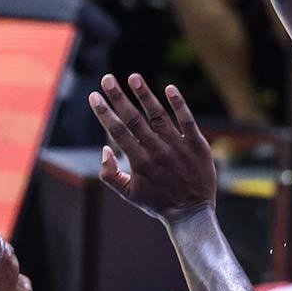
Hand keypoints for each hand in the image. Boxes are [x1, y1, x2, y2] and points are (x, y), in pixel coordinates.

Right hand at [92, 73, 216, 220]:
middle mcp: (157, 151)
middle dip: (119, 98)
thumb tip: (104, 149)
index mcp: (139, 161)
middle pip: (134, 119)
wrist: (191, 213)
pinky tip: (170, 88)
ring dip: (145, 95)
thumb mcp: (129, 194)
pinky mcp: (197, 145)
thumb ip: (110, 174)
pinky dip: (179, 104)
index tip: (94, 96)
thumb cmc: (158, 202)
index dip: (105, 113)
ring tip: (133, 77)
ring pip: (158, 115)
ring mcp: (177, 146)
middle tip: (107, 78)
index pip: (118, 131)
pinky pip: (187, 121)